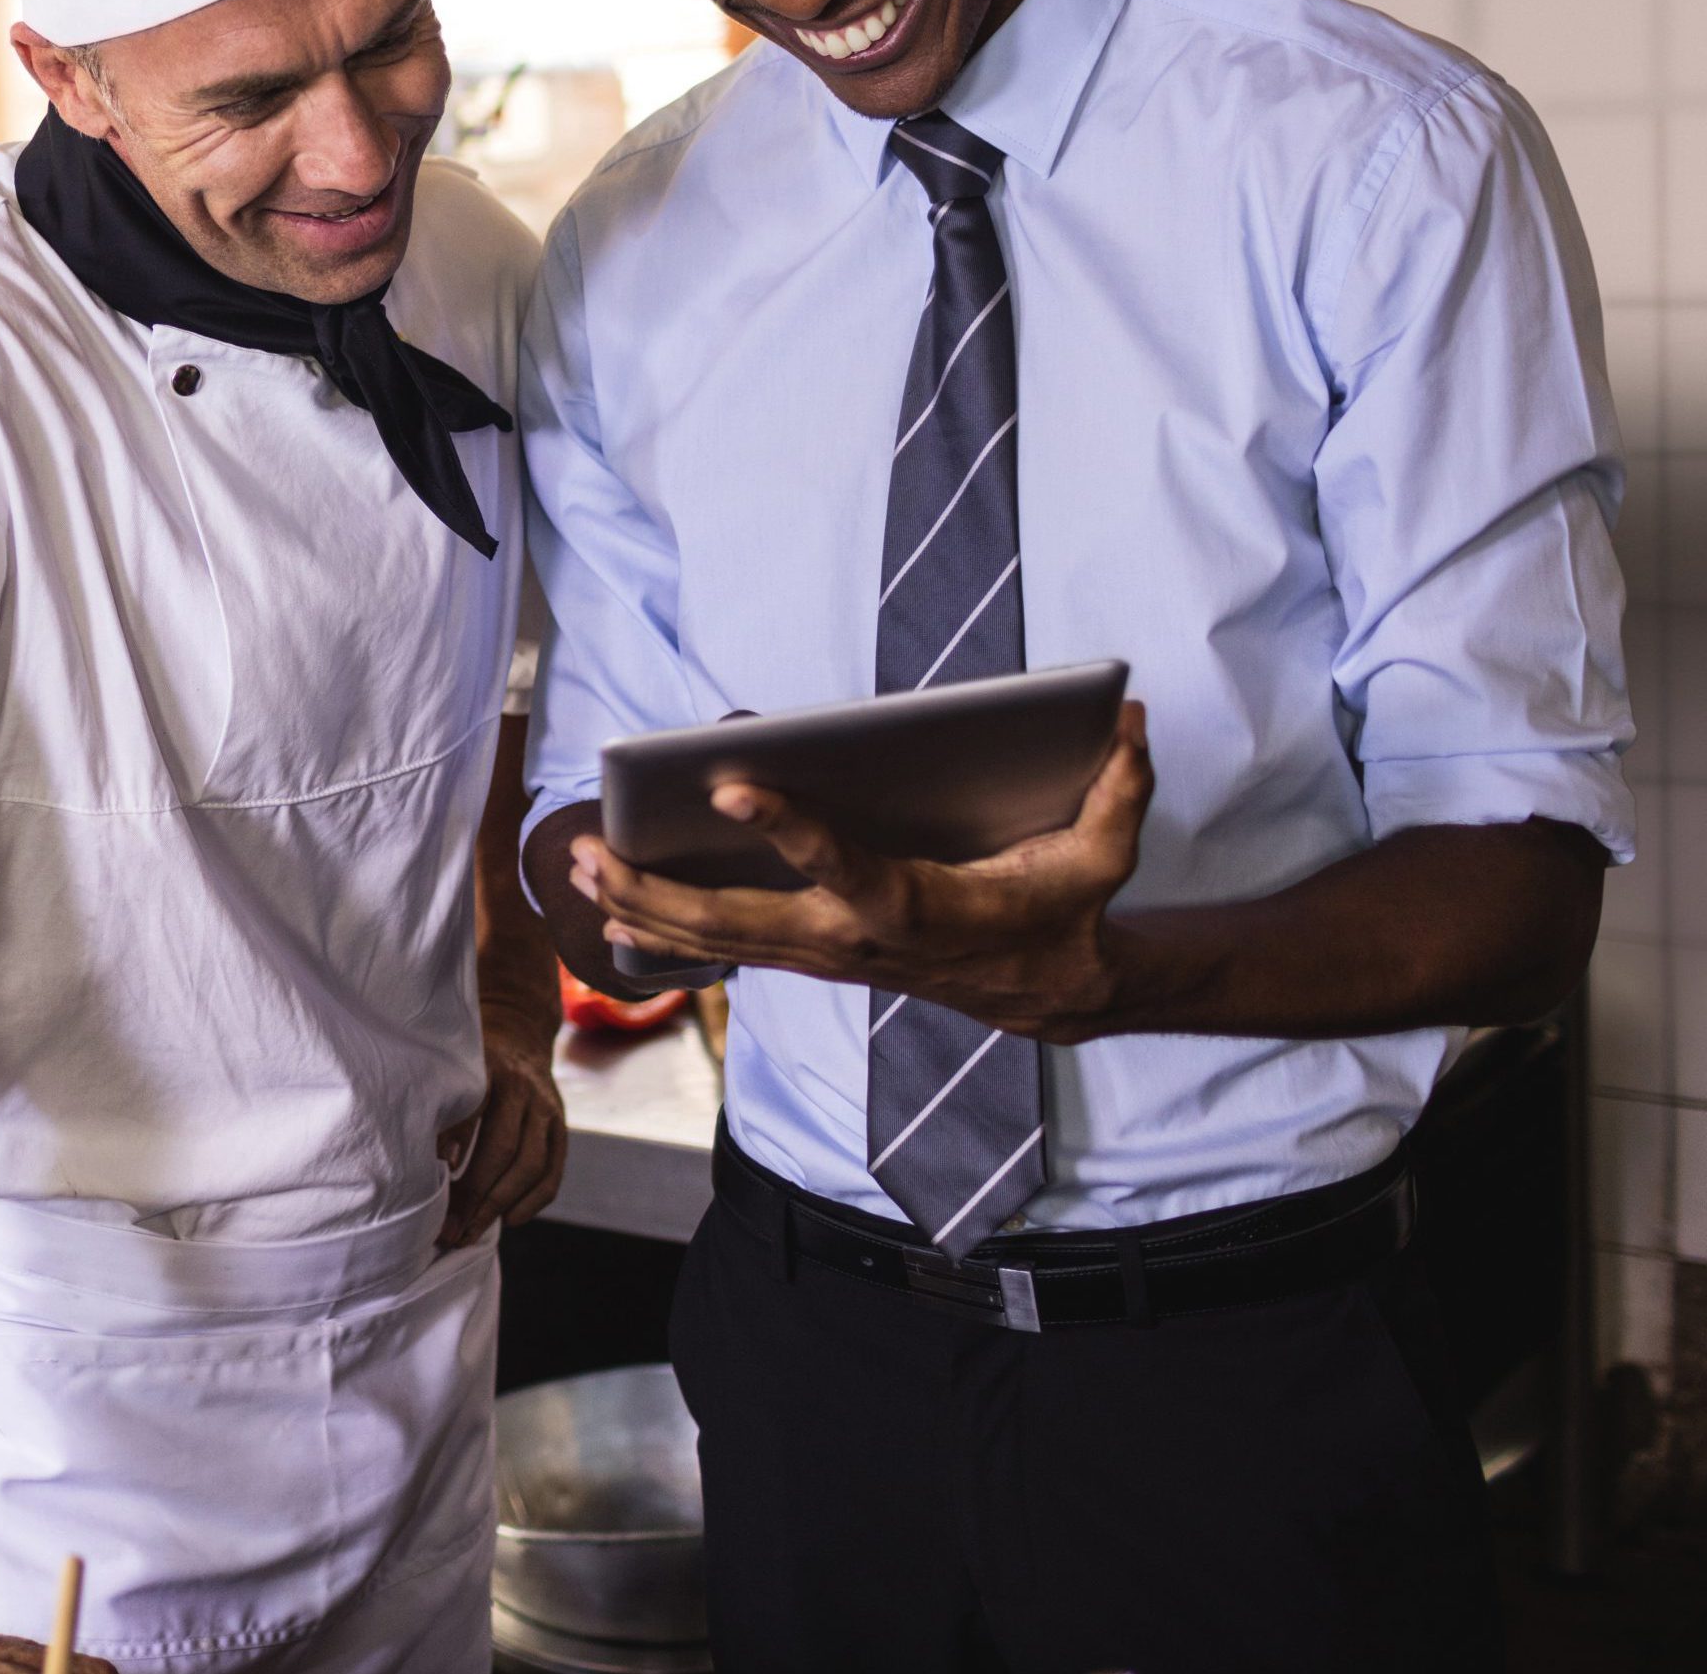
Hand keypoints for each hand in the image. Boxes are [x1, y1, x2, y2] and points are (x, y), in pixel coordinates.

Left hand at [436, 1003, 566, 1246]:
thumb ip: (439, 1104)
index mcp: (488, 1068)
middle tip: (449, 1229)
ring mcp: (547, 1108)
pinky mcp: (561, 1127)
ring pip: (531, 1164)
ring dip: (500, 1205)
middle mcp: (522, 1087)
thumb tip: (412, 1161)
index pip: (475, 1107)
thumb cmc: (469, 1063)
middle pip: (503, 1147)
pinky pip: (553, 1172)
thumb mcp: (452, 1067)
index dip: (460, 1139)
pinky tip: (509, 1220)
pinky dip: (532, 1202)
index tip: (443, 1170)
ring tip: (471, 1232)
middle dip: (474, 1194)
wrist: (519, 1034)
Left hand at [571, 703, 1155, 1044]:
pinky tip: (611, 910)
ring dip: (642, 907)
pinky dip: (665, 932)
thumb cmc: (1064, 909)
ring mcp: (825, 955)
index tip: (730, 785)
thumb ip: (1117, 787)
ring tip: (579, 865)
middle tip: (595, 849)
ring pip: (717, 942)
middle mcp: (853, 940)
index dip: (786, 830)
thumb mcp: (1105, 852)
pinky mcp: (814, 954)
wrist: (1048, 991)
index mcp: (914, 908)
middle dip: (659, 889)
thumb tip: (1128, 716)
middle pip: (739, 924)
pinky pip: (727, 949)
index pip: (840, 867)